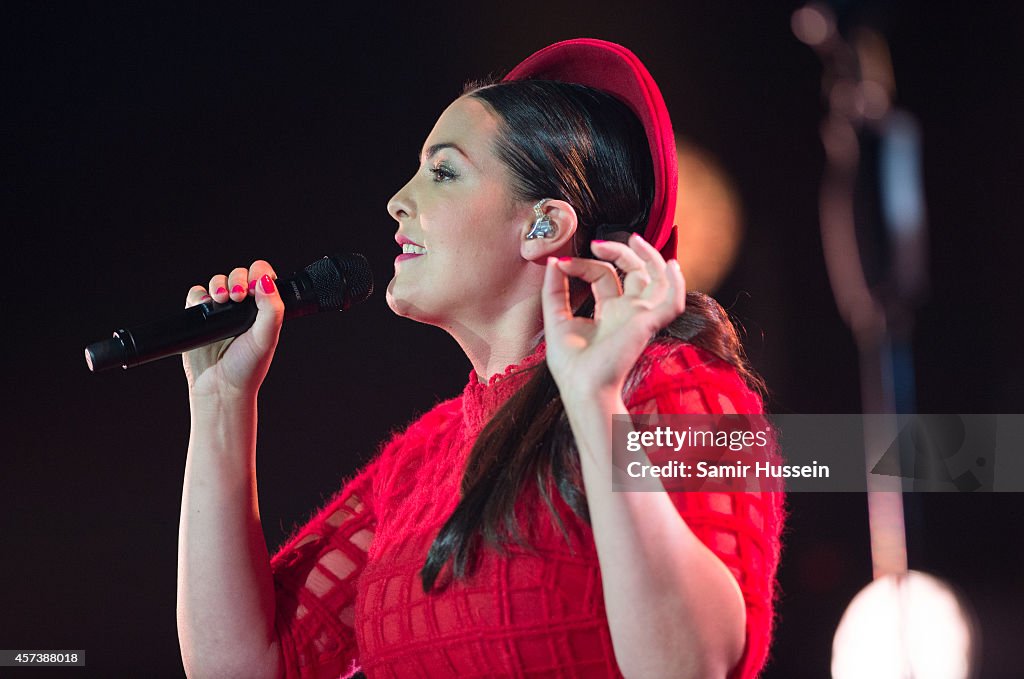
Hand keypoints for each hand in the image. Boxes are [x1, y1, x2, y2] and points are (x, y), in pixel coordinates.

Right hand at [182, 260, 284, 401]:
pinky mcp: (200, 317)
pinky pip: (196, 295)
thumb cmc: (247, 368)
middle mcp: (243, 308)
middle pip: (239, 275)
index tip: (254, 287)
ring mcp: (221, 312)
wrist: (219, 388)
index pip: (263, 277)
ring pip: (218, 281)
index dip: (258, 275)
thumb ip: (272, 310)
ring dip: (218, 284)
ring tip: (220, 299)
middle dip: (237, 278)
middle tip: (238, 295)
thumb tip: (266, 281)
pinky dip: (199, 295)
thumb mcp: (266, 339)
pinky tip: (205, 306)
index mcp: (263, 310)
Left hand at [541, 234, 685, 404]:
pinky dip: (677, 283)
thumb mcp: (555, 319)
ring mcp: (640, 317)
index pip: (605, 276)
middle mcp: (627, 312)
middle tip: (599, 243)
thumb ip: (553, 290)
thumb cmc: (571, 364)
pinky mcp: (648, 323)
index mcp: (609, 312)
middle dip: (621, 252)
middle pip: (635, 272)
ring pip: (657, 279)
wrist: (582, 386)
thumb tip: (552, 262)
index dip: (584, 264)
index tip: (561, 264)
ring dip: (650, 257)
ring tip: (635, 240)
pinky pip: (672, 301)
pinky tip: (671, 265)